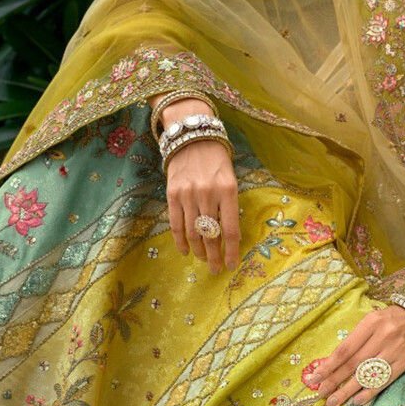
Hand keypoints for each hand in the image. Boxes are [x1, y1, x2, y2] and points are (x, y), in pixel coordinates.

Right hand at [164, 133, 239, 273]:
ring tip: (204, 260)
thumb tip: (227, 237)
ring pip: (193, 232)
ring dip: (198, 251)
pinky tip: (186, 251)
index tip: (232, 265)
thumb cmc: (217, 160)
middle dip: (214, 256)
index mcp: (228, 191)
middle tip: (216, 269)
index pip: (230, 230)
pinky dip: (180, 241)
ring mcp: (188, 194)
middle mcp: (208, 194)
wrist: (192, 136)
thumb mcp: (231, 180)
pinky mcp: (172, 194)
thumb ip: (229, 205)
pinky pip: (176, 224)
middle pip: (211, 235)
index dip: (232, 251)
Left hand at [304, 294, 404, 405]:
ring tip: (333, 401)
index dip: (329, 365)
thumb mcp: (373, 319)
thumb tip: (334, 361)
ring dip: (348, 390)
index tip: (315, 377)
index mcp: (371, 323)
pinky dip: (369, 392)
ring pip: (367, 374)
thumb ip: (357, 338)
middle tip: (320, 393)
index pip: (345, 349)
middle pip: (353, 364)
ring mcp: (395, 350)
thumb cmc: (394, 317)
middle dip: (334, 380)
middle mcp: (382, 336)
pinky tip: (357, 401)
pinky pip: (384, 380)